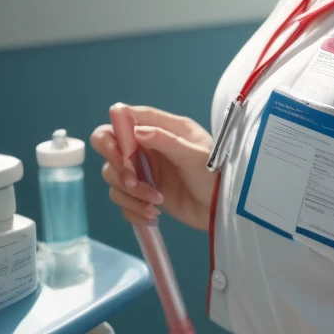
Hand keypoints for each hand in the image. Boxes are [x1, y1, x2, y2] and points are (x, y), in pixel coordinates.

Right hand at [90, 106, 215, 231]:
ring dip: (130, 193)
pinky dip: (133, 209)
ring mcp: (145, 171)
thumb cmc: (216, 176)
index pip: (126, 118)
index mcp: (163, 128)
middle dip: (118, 167)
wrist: (223, 211)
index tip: (123, 154)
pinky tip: (153, 215)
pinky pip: (122, 200)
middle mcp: (149, 147)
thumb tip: (137, 131)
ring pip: (114, 177)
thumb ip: (167, 141)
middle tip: (134, 181)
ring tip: (156, 203)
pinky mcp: (143, 193)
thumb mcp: (195, 156)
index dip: (116, 132)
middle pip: (110, 147)